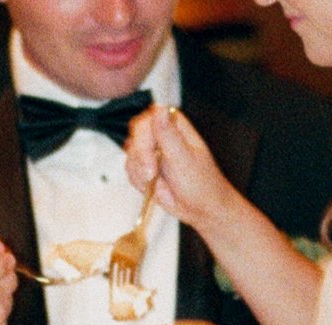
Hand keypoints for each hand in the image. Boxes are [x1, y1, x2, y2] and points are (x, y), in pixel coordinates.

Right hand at [124, 106, 239, 241]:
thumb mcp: (184, 159)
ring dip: (140, 173)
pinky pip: (131, 170)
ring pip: (131, 154)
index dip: (143, 140)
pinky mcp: (145, 166)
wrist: (201, 208)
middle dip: (140, 159)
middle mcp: (161, 134)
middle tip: (152, 176)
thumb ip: (169, 134)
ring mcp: (152, 151)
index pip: (147, 120)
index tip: (150, 163)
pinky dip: (139, 182)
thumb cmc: (200, 184)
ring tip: (158, 182)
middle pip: (135, 136)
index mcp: (174, 125)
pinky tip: (154, 186)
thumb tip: (160, 109)